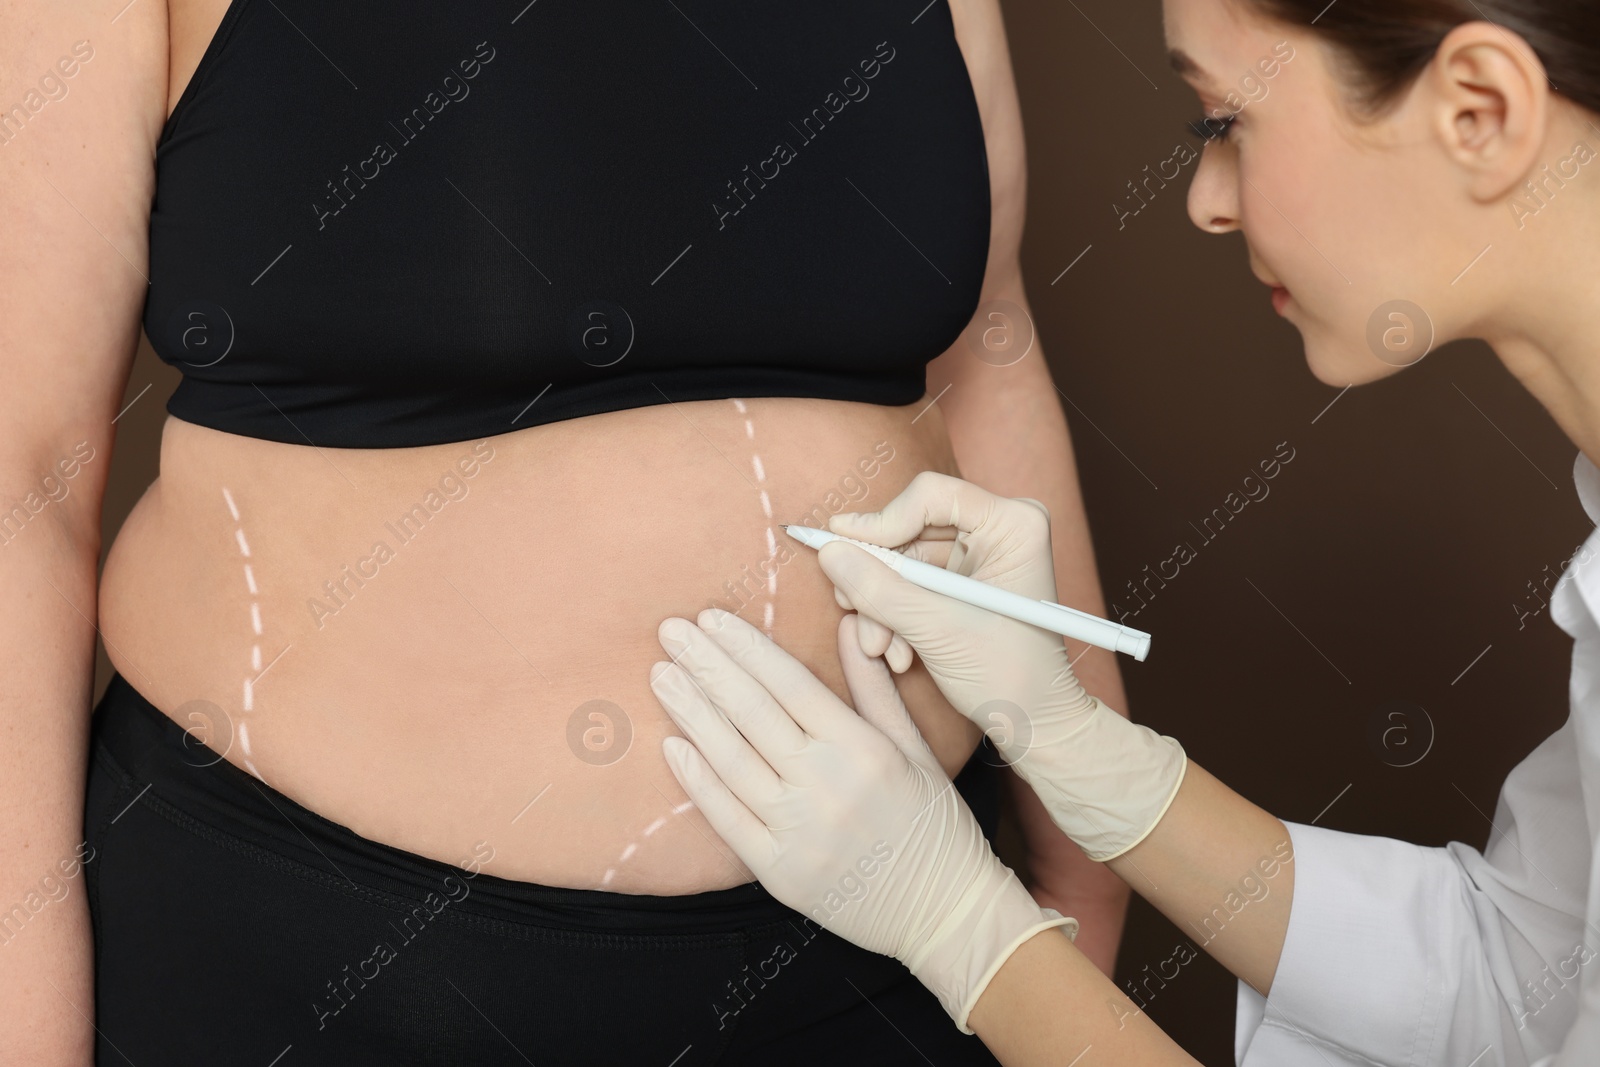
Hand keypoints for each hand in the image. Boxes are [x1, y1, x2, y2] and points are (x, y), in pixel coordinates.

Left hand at [649, 608, 1075, 1032]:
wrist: (945, 913)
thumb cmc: (934, 825)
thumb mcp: (915, 747)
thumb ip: (873, 688)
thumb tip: (849, 625)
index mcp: (863, 748)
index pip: (790, 684)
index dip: (746, 648)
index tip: (711, 618)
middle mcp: (827, 785)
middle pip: (753, 713)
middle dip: (707, 666)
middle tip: (670, 631)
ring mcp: (800, 831)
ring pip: (732, 760)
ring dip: (691, 713)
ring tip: (662, 675)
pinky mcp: (780, 872)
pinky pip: (728, 818)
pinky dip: (697, 780)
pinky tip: (673, 745)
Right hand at [818, 471, 1187, 861]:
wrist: (1034, 722)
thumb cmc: (1011, 676)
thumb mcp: (938, 631)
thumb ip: (881, 590)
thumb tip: (830, 552)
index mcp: (1013, 524)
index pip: (931, 495)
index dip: (882, 521)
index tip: (844, 552)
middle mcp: (996, 529)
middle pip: (908, 527)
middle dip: (878, 577)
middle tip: (851, 607)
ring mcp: (976, 554)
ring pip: (900, 559)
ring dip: (880, 605)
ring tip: (878, 647)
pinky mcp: (959, 580)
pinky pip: (906, 581)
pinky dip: (892, 614)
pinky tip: (894, 650)